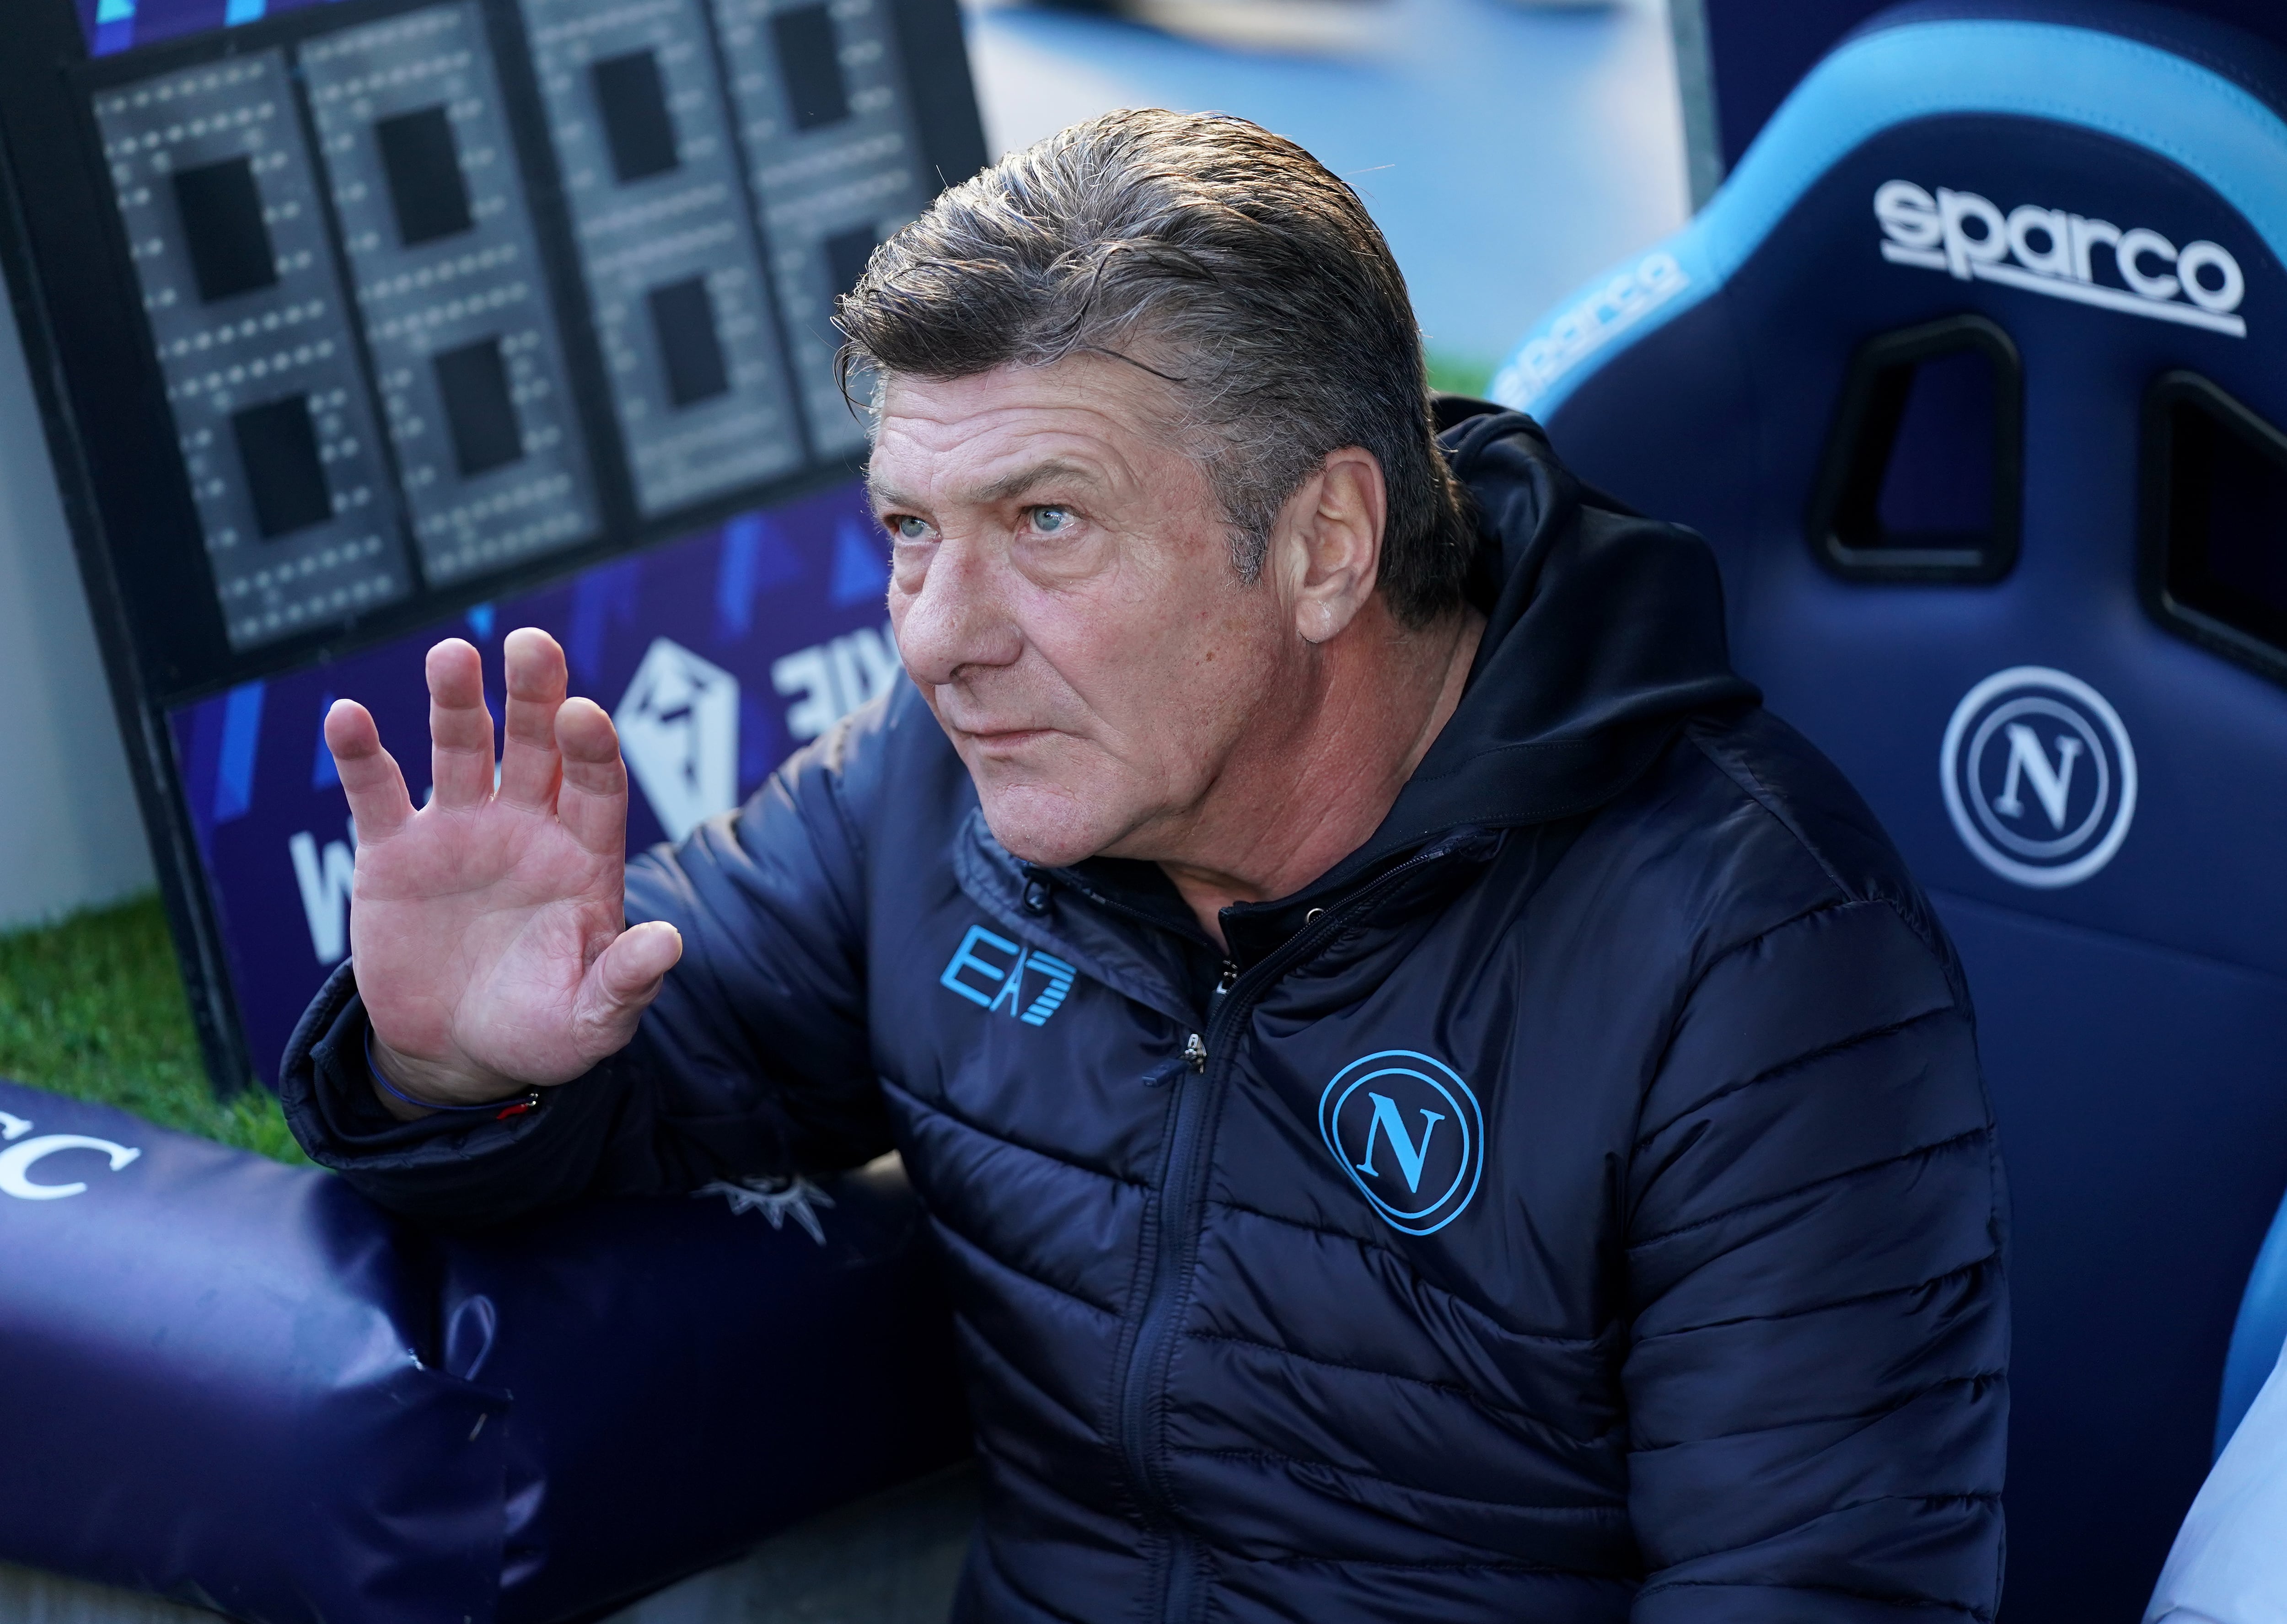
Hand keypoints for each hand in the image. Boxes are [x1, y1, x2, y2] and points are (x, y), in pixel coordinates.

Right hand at [324, 628, 682, 1114]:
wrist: (457, 1054)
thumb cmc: (538, 1031)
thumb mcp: (589, 1023)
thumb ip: (625, 982)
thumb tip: (670, 943)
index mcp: (583, 856)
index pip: (597, 787)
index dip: (592, 749)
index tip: (584, 715)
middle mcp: (526, 827)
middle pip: (536, 745)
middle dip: (535, 695)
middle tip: (531, 645)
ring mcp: (459, 830)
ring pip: (461, 748)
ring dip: (456, 700)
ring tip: (451, 655)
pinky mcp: (393, 851)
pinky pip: (376, 792)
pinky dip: (361, 754)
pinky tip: (349, 717)